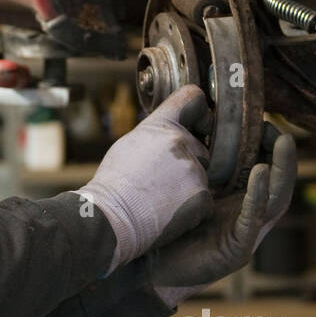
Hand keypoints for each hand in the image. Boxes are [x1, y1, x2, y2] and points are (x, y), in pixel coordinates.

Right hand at [79, 84, 213, 276]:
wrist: (110, 218)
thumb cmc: (113, 184)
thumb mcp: (129, 145)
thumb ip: (155, 134)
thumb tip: (169, 132)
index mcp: (161, 126)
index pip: (193, 98)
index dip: (201, 111)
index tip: (200, 125)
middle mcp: (180, 142)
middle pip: (200, 148)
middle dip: (188, 162)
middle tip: (160, 180)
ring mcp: (194, 169)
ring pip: (201, 176)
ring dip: (188, 187)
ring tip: (160, 198)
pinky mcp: (202, 196)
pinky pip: (204, 199)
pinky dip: (191, 208)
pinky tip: (168, 212)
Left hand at [145, 126, 297, 307]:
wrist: (146, 266)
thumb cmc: (163, 223)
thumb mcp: (180, 184)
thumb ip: (189, 155)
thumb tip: (187, 110)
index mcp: (233, 198)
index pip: (262, 165)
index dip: (267, 143)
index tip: (262, 117)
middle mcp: (244, 214)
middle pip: (276, 181)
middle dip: (282, 154)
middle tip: (280, 127)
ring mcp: (244, 233)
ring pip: (275, 199)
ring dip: (281, 169)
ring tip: (283, 142)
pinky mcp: (237, 250)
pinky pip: (253, 219)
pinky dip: (259, 196)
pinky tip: (260, 174)